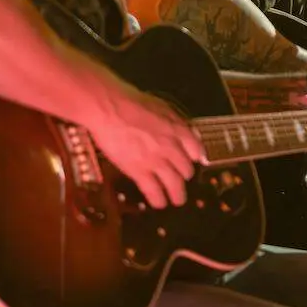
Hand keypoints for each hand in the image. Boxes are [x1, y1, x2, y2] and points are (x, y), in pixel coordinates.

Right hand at [86, 86, 204, 208]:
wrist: (110, 109)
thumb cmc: (132, 102)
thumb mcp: (161, 107)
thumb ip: (175, 122)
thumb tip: (186, 132)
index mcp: (178, 129)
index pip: (196, 149)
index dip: (195, 157)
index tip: (193, 161)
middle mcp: (172, 147)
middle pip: (186, 169)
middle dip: (185, 176)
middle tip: (181, 180)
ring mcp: (156, 161)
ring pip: (174, 183)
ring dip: (177, 195)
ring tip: (177, 200)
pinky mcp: (138, 171)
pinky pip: (153, 190)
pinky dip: (158, 199)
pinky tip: (159, 204)